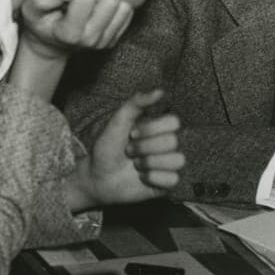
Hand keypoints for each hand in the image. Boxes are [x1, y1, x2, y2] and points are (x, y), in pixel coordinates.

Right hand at [19, 0, 133, 58]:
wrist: (51, 43)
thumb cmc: (41, 21)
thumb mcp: (32, 7)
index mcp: (69, 33)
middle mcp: (91, 39)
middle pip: (110, 1)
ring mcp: (105, 41)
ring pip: (123, 7)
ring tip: (91, 0)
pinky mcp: (115, 38)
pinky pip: (127, 12)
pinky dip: (114, 5)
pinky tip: (98, 6)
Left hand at [79, 89, 185, 207]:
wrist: (97, 176)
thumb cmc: (107, 148)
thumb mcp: (118, 121)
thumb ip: (136, 103)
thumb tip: (160, 91)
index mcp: (159, 128)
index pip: (174, 121)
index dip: (152, 128)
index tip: (132, 134)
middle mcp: (167, 144)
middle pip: (173, 141)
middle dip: (144, 147)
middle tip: (129, 151)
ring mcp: (169, 164)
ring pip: (177, 160)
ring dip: (149, 163)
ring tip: (136, 165)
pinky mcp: (167, 183)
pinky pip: (173, 179)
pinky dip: (153, 179)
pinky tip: (142, 177)